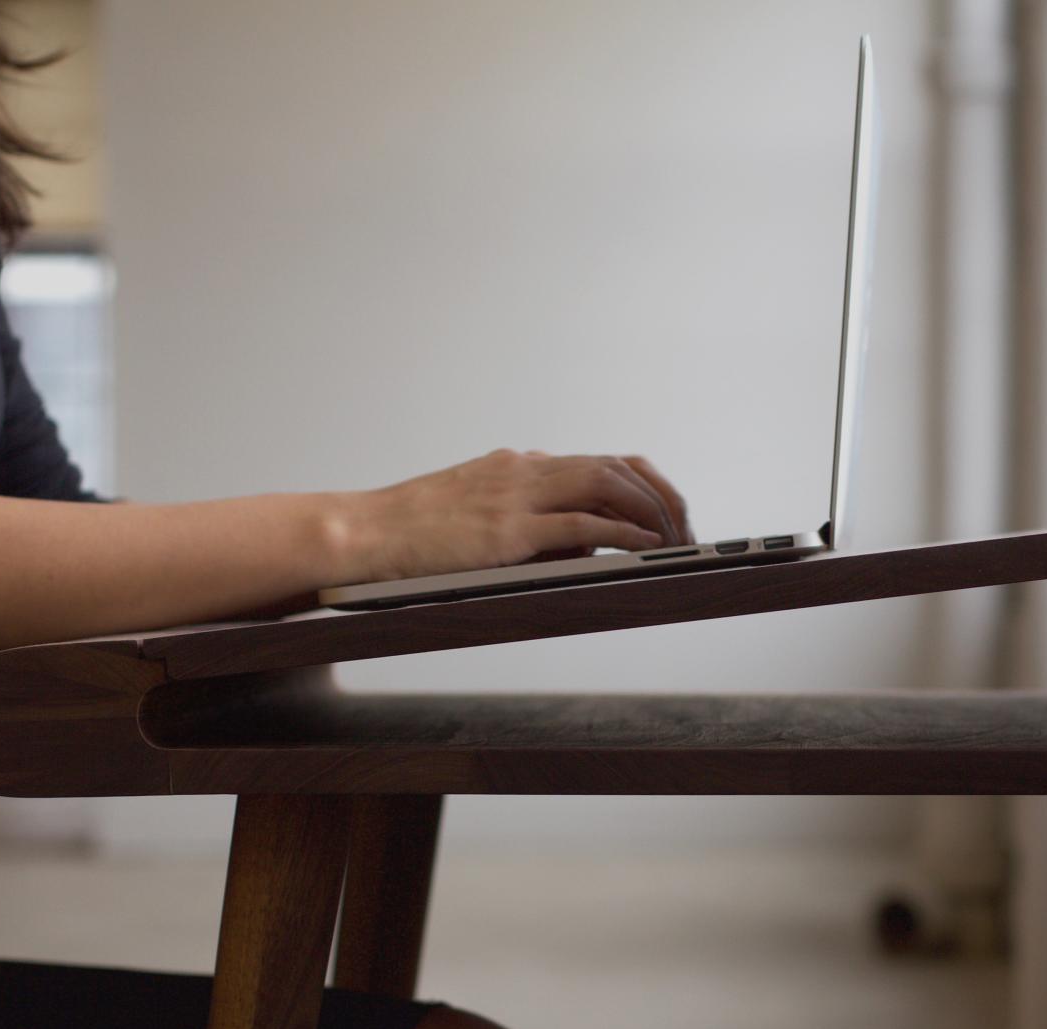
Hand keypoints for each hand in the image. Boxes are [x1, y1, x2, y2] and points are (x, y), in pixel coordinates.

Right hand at [348, 449, 693, 583]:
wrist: (361, 532)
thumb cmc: (410, 532)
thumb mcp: (474, 512)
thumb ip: (525, 519)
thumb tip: (578, 543)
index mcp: (517, 467)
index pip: (598, 461)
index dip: (642, 484)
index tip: (666, 510)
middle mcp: (523, 471)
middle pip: (615, 468)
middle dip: (661, 497)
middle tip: (685, 530)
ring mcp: (516, 497)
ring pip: (606, 486)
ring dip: (651, 513)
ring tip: (674, 541)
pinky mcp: (507, 531)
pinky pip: (581, 525)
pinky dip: (622, 533)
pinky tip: (644, 548)